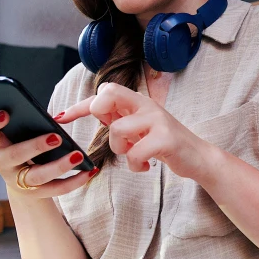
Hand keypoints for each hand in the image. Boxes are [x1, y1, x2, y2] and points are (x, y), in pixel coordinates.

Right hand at [0, 110, 97, 199]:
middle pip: (14, 156)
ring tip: (78, 155)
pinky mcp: (33, 193)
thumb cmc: (22, 141)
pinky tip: (89, 171)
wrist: (20, 173)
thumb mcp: (19, 130)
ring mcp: (16, 179)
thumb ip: (29, 120)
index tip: (5, 113)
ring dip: (59, 166)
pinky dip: (75, 181)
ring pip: (36, 176)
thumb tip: (57, 117)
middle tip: (56, 137)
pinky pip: (55, 189)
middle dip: (35, 146)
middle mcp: (1, 161)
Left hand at [55, 83, 217, 180]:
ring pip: (117, 130)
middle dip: (98, 110)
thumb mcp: (140, 127)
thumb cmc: (164, 143)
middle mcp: (146, 105)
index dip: (80, 105)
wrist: (197, 157)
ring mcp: (157, 120)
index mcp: (138, 102)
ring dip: (120, 149)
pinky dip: (136, 165)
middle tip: (108, 128)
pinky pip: (136, 152)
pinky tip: (145, 166)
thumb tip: (92, 107)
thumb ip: (119, 116)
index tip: (61, 117)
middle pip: (109, 92)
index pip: (105, 92)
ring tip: (134, 155)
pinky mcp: (166, 138)